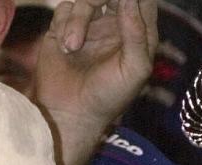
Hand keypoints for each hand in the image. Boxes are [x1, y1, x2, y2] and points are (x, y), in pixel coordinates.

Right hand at [36, 0, 157, 164]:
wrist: (70, 116)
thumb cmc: (107, 99)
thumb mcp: (135, 69)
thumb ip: (138, 32)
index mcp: (136, 32)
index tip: (120, 3)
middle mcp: (113, 24)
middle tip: (95, 4)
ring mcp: (88, 26)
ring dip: (78, 19)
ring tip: (72, 47)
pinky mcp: (64, 30)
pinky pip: (64, 9)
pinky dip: (63, 24)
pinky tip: (64, 48)